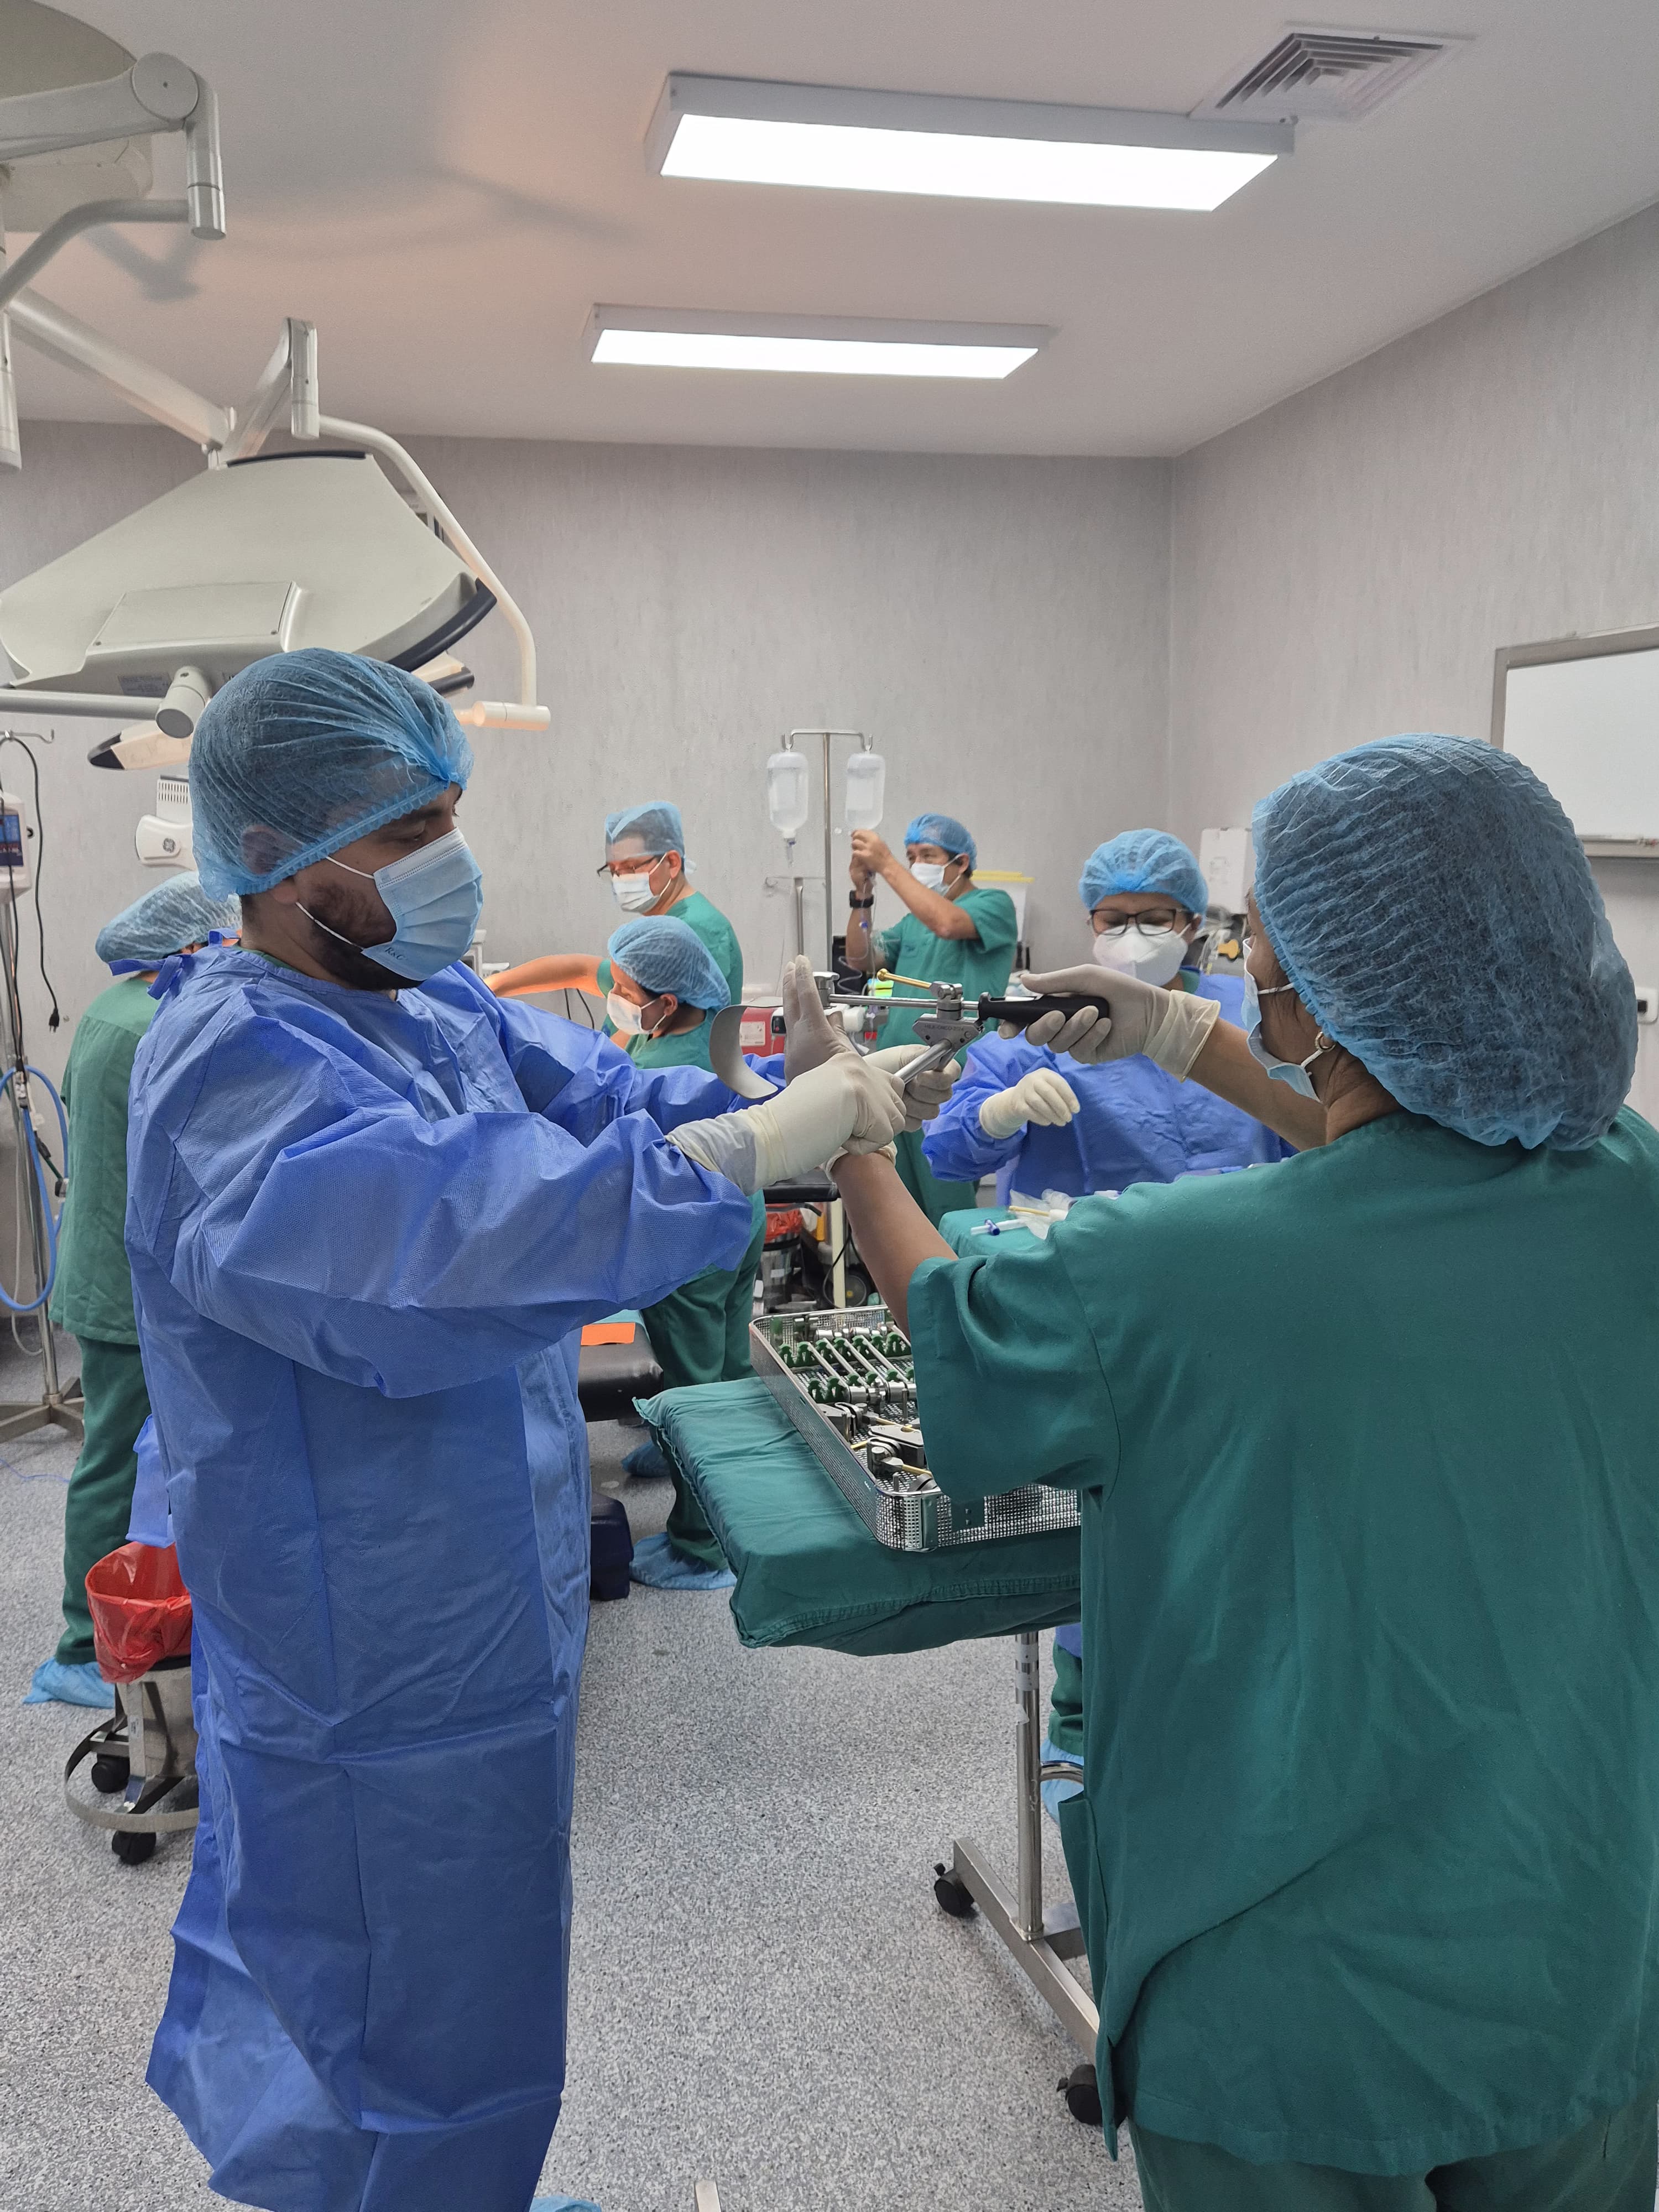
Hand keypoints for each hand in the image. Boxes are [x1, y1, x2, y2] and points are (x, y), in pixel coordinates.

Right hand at [751, 1054, 907, 1179]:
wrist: (770, 1133)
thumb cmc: (794, 1124)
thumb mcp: (831, 1097)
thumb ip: (858, 1096)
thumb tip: (888, 1110)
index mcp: (848, 1061)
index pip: (892, 1086)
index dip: (878, 1113)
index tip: (848, 1119)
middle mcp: (858, 1065)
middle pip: (898, 1106)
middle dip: (875, 1126)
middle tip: (840, 1125)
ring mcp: (862, 1080)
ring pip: (895, 1122)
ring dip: (869, 1136)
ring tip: (838, 1128)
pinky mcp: (864, 1099)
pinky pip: (883, 1136)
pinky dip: (862, 1146)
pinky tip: (837, 1134)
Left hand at [781, 954, 854, 1080]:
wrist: (827, 1114)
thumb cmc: (843, 1087)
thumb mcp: (848, 1056)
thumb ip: (840, 1032)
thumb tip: (836, 1016)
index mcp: (815, 1034)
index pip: (808, 998)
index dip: (804, 977)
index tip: (801, 961)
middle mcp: (799, 1039)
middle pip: (792, 1004)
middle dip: (791, 982)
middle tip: (791, 966)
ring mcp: (793, 1050)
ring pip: (791, 1018)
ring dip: (793, 999)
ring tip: (792, 981)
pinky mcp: (792, 1061)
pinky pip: (794, 1033)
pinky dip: (798, 1020)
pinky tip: (803, 1019)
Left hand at [850, 830, 892, 885]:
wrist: (887, 865)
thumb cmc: (884, 856)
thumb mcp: (880, 843)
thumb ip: (872, 839)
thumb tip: (862, 836)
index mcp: (876, 837)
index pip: (863, 831)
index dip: (857, 831)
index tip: (854, 833)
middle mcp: (872, 841)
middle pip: (858, 834)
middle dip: (854, 837)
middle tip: (854, 842)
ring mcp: (868, 848)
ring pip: (855, 843)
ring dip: (853, 846)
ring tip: (856, 849)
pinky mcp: (864, 856)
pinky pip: (855, 852)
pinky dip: (855, 854)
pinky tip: (857, 856)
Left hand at [865, 1045, 962, 1132]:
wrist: (863, 1084)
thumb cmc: (882, 1066)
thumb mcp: (903, 1055)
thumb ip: (924, 1056)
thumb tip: (939, 1059)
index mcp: (935, 1068)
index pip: (953, 1073)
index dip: (939, 1078)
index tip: (919, 1077)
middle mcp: (934, 1086)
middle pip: (945, 1095)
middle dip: (922, 1091)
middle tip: (906, 1086)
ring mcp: (926, 1104)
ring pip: (932, 1111)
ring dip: (913, 1104)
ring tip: (899, 1095)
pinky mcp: (915, 1120)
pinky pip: (918, 1123)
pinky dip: (905, 1117)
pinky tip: (896, 1107)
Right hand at [978, 1067, 1079, 1140]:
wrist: (1016, 1097)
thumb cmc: (1041, 1092)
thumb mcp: (1050, 1086)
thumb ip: (1061, 1093)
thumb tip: (1073, 1108)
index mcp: (1045, 1073)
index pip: (1059, 1083)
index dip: (1069, 1097)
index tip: (1076, 1110)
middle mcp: (1032, 1079)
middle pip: (1049, 1093)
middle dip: (1061, 1107)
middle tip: (1069, 1118)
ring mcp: (1023, 1091)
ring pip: (1039, 1104)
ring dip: (1052, 1115)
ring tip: (1061, 1122)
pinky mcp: (1018, 1104)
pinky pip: (1031, 1113)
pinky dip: (1041, 1119)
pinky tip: (1048, 1122)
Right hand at [1006, 966, 1217, 1078]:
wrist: (1149, 1009)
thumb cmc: (1118, 989)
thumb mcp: (1085, 977)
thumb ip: (1054, 982)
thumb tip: (1023, 980)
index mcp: (1055, 1006)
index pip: (1025, 1019)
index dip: (1011, 1025)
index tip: (1006, 1030)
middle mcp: (1061, 1025)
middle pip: (1035, 1036)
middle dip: (1044, 1026)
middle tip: (1059, 1014)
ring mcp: (1074, 1042)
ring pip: (1057, 1045)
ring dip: (1075, 1028)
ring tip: (1095, 1012)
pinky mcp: (1089, 1055)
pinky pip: (1079, 1051)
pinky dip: (1092, 1036)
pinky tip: (1106, 1025)